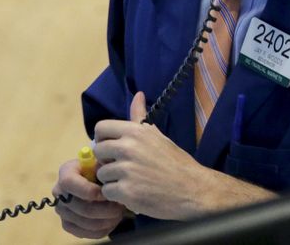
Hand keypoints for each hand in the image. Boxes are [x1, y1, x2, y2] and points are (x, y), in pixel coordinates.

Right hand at [52, 158, 125, 238]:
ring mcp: (62, 210)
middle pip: (80, 207)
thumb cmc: (103, 168)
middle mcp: (59, 192)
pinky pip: (84, 233)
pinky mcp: (68, 224)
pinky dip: (102, 229)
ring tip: (119, 212)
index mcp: (66, 172)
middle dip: (105, 209)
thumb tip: (110, 173)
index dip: (88, 190)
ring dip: (106, 220)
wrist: (99, 179)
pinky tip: (112, 221)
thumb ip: (104, 165)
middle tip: (120, 205)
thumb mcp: (104, 161)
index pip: (69, 182)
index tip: (107, 192)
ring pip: (85, 222)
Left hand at [94, 91, 275, 219]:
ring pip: (102, 174)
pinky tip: (133, 193)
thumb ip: (140, 117)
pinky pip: (107, 192)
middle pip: (98, 151)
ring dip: (113, 180)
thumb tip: (138, 94)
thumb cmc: (174, 162)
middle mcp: (128, 147)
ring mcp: (126, 170)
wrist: (191, 189)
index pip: (101, 128)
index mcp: (135, 131)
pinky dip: (118, 196)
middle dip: (107, 161)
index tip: (113, 148)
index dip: (104, 139)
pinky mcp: (126, 191)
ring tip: (132, 182)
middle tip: (124, 168)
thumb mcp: (157, 135)